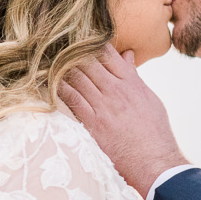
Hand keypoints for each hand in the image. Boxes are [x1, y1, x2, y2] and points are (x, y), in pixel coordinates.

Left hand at [59, 48, 188, 197]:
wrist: (155, 162)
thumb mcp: (150, 99)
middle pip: (87, 60)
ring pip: (76, 76)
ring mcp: (103, 105)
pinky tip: (46, 81)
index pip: (108, 52)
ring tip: (46, 58)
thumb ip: (135, 76)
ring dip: (60, 67)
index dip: (90, 42)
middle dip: (70, 51)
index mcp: (131, 82)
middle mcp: (116, 90)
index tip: (77, 37)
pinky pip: (70, 98)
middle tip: (53, 44)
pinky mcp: (92, 122)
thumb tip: (128, 55)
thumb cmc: (155, 133)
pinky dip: (57, 87)